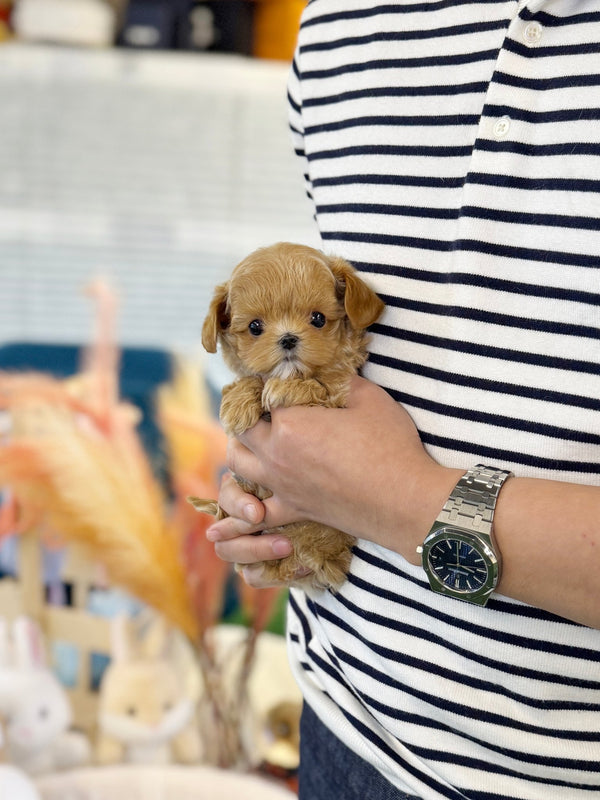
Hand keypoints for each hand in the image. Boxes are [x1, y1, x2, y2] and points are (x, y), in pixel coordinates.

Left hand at [207, 377, 458, 578]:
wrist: (405, 501)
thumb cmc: (390, 447)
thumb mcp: (369, 398)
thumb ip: (341, 380)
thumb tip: (328, 370)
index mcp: (290, 422)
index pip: (263, 392)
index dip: (270, 380)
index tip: (281, 375)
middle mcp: (276, 453)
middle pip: (241, 425)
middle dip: (248, 409)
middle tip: (264, 402)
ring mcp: (281, 484)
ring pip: (237, 462)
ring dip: (241, 445)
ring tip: (255, 436)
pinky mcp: (293, 510)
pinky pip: (256, 511)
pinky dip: (247, 503)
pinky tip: (251, 494)